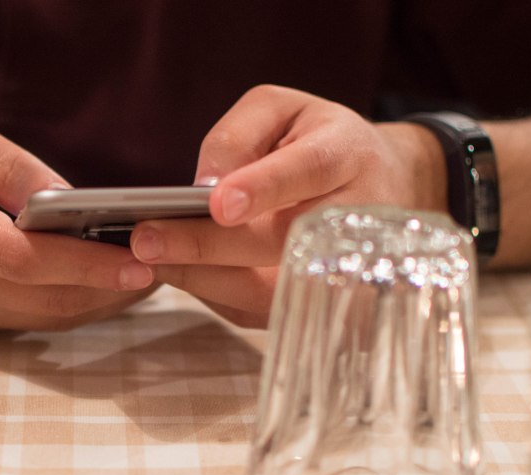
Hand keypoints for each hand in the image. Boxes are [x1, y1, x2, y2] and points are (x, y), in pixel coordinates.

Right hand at [0, 107, 155, 336]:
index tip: (141, 261)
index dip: (88, 265)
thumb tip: (65, 198)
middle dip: (110, 288)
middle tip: (166, 266)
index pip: (28, 260)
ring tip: (145, 276)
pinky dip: (65, 307)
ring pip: (41, 320)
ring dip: (96, 302)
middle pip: (47, 300)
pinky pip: (22, 324)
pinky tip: (96, 287)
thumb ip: (5, 165)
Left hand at [130, 85, 442, 327]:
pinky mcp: (319, 307)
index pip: (309, 170)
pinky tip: (173, 271)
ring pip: (268, 291)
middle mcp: (354, 218)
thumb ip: (239, 133)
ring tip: (145, 259)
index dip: (264, 188)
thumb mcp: (284, 110)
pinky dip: (210, 292)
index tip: (218, 203)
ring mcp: (341, 272)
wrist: (384, 188)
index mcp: (347, 155)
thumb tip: (203, 185)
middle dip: (208, 246)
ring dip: (201, 278)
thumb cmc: (320, 142)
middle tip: (147, 240)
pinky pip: (257, 308)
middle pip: (280, 243)